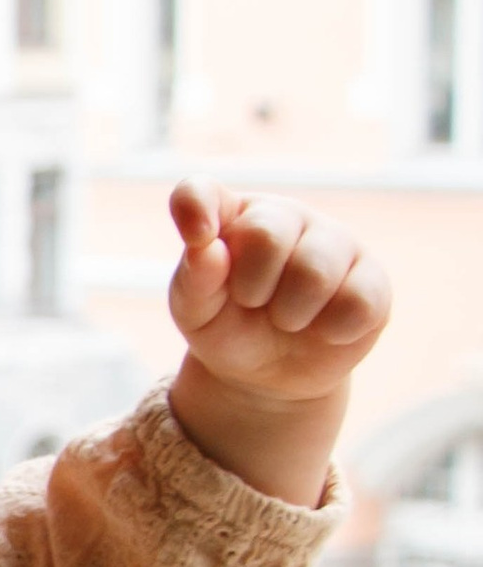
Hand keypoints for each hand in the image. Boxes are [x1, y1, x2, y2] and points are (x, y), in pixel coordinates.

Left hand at [164, 180, 387, 508]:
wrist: (269, 374)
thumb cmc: (228, 328)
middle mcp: (286, 215)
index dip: (195, 208)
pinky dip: (331, 330)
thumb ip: (195, 278)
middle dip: (250, 288)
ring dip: (290, 314)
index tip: (197, 237)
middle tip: (253, 304)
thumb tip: (208, 249)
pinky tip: (323, 329)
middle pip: (266, 236)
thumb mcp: (197, 311)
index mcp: (231, 215)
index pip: (201, 192)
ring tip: (286, 320)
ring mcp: (335, 241)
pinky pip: (357, 303)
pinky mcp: (372, 278)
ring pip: (315, 272)